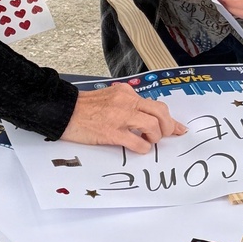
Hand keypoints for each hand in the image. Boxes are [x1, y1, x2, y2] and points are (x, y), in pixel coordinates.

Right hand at [61, 83, 187, 154]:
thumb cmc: (83, 108)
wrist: (63, 111)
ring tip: (148, 141)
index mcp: (126, 93)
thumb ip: (127, 104)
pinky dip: (143, 148)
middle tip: (165, 136)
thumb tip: (144, 116)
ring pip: (153, 127)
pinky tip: (137, 148)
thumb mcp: (108, 97)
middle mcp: (126, 102)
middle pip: (161, 112)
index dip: (170, 118)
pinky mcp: (112, 133)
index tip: (179, 127)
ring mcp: (120, 117)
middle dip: (168, 127)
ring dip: (155, 138)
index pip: (155, 104)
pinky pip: (138, 143)